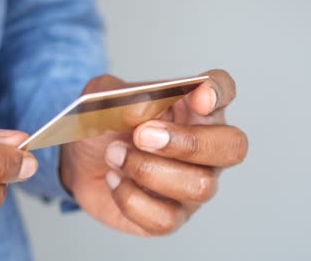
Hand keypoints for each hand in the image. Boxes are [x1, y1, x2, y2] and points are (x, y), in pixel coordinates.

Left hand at [61, 70, 247, 235]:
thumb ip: (125, 96)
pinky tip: (115, 180)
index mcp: (193, 108)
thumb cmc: (104, 126)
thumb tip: (144, 110)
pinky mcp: (171, 217)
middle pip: (232, 147)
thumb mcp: (105, 98)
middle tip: (143, 135)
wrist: (78, 161)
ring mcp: (192, 185)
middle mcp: (204, 148)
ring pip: (199, 186)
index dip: (220, 92)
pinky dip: (131, 198)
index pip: (224, 91)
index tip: (200, 95)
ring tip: (115, 155)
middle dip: (189, 143)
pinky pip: (166, 219)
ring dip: (148, 169)